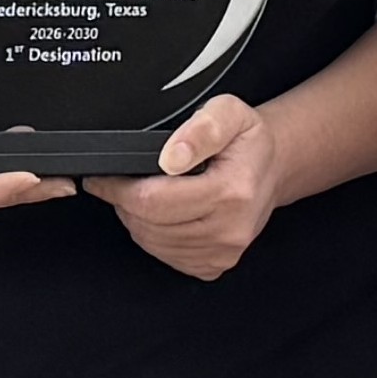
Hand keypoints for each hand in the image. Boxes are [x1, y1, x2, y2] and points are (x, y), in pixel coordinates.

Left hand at [100, 94, 281, 280]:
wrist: (273, 167)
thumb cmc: (248, 141)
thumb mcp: (228, 112)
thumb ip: (199, 130)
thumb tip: (171, 157)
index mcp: (232, 191)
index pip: (153, 202)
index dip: (118, 189)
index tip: (103, 178)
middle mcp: (230, 228)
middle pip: (148, 225)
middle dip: (127, 203)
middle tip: (129, 181)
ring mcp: (223, 251)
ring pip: (152, 243)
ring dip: (139, 220)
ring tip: (149, 194)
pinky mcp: (214, 265)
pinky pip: (166, 256)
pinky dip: (155, 236)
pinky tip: (166, 214)